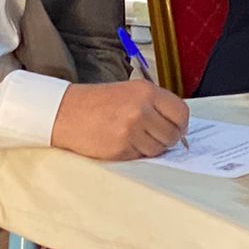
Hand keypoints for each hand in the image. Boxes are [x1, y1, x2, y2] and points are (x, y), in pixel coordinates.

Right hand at [50, 78, 189, 160]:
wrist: (67, 111)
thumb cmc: (99, 102)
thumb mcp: (132, 92)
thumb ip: (156, 105)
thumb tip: (179, 125)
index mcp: (147, 92)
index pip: (181, 113)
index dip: (181, 124)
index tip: (177, 129)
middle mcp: (141, 109)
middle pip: (172, 134)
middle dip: (167, 139)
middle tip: (155, 136)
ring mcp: (131, 130)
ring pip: (158, 149)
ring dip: (151, 147)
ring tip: (135, 137)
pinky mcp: (120, 148)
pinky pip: (139, 156)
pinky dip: (134, 152)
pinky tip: (122, 141)